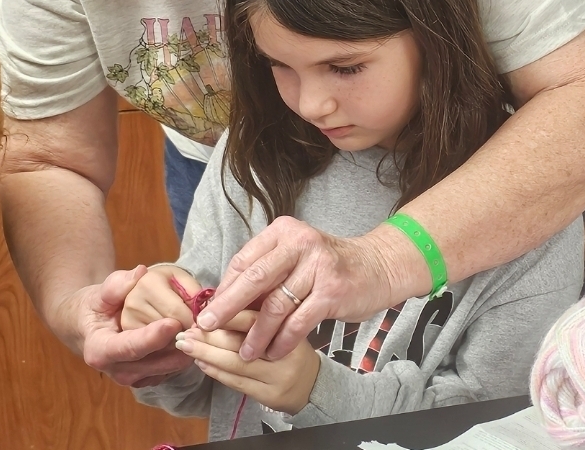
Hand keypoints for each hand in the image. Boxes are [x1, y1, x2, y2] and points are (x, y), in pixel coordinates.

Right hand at [65, 266, 195, 386]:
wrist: (92, 327)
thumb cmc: (97, 307)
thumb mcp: (101, 292)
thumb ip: (117, 284)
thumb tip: (139, 273)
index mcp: (100, 349)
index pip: (130, 347)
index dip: (153, 337)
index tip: (173, 323)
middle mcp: (116, 370)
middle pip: (154, 360)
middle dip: (177, 343)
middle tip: (199, 323)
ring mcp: (133, 378)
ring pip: (166, 368)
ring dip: (185, 349)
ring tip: (200, 327)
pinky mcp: (147, 379)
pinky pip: (170, 370)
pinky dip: (183, 354)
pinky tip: (194, 336)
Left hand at [176, 310, 320, 414]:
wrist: (312, 383)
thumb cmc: (290, 346)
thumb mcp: (283, 321)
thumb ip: (258, 311)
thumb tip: (221, 299)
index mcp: (288, 324)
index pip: (253, 317)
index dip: (227, 313)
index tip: (204, 311)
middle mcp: (283, 350)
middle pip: (241, 341)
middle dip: (210, 336)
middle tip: (188, 329)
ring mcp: (276, 375)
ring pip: (235, 363)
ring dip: (207, 354)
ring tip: (187, 345)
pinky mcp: (268, 395)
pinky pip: (237, 382)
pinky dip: (216, 371)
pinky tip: (202, 362)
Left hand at [196, 216, 427, 360]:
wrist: (376, 266)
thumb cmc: (328, 265)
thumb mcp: (296, 257)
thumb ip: (266, 272)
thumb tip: (224, 300)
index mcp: (284, 231)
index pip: (245, 259)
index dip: (225, 287)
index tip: (210, 309)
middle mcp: (299, 242)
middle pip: (254, 278)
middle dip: (228, 306)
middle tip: (208, 326)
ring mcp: (317, 266)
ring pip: (275, 305)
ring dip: (256, 333)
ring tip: (245, 353)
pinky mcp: (331, 291)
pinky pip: (298, 322)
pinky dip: (282, 341)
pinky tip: (273, 353)